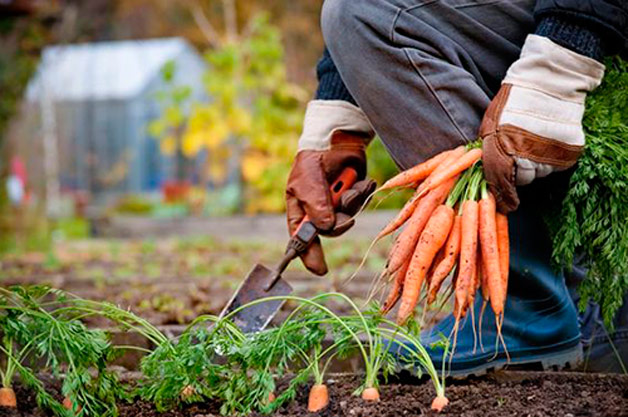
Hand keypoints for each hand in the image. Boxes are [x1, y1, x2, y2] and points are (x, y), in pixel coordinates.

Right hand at [286, 131, 375, 274]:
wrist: (335, 141)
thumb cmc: (312, 162)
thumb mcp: (307, 183)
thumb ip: (316, 205)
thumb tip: (326, 228)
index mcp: (301, 212)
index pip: (302, 240)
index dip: (309, 256)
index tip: (319, 270)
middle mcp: (319, 213)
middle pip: (331, 231)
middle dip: (339, 223)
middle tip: (344, 216)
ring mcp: (338, 206)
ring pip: (349, 217)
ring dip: (350, 201)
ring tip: (347, 184)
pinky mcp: (355, 197)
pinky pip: (361, 204)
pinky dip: (362, 192)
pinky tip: (361, 181)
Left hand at [480, 35, 603, 212]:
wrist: (549, 83)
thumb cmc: (513, 101)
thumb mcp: (490, 124)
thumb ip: (488, 150)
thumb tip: (486, 171)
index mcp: (502, 150)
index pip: (500, 183)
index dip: (503, 196)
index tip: (505, 204)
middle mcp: (526, 158)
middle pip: (521, 179)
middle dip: (516, 172)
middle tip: (517, 155)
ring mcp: (549, 156)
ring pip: (539, 173)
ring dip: (534, 165)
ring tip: (532, 143)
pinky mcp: (567, 153)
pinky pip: (555, 166)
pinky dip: (550, 159)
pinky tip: (546, 142)